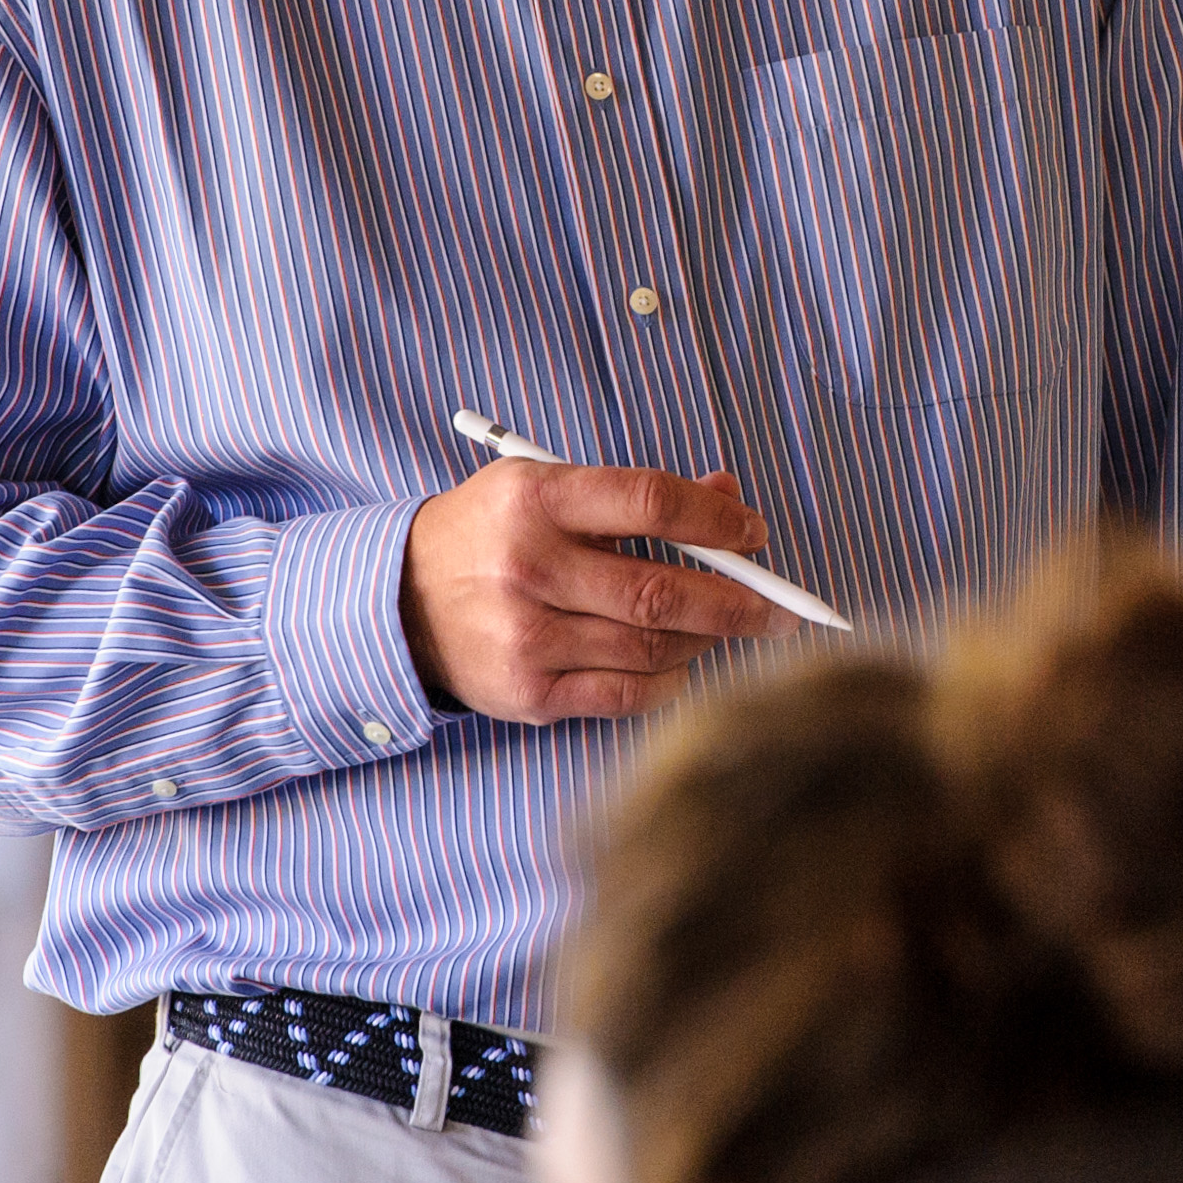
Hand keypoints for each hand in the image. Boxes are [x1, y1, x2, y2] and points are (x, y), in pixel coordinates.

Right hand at [397, 461, 782, 723]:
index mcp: (536, 500)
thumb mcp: (545, 488)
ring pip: (652, 647)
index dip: (717, 518)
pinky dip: (670, 681)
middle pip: (662, 591)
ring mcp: (527, 638)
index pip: (650, 502)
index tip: (754, 534)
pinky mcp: (529, 694)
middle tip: (781, 609)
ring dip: (706, 640)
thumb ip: (635, 495)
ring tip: (726, 629)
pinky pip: (626, 694)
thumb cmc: (492, 535)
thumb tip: (728, 494)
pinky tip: (682, 663)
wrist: (401, 602)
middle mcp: (529, 568)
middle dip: (739, 601)